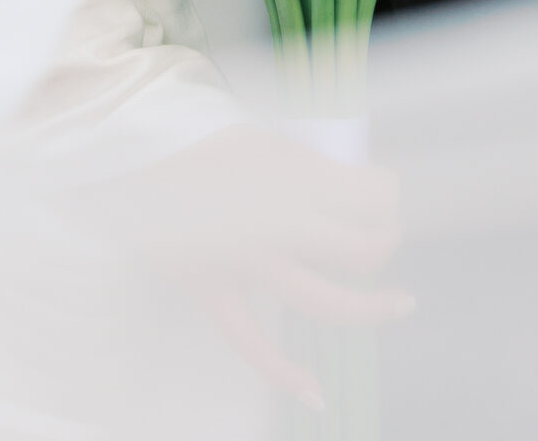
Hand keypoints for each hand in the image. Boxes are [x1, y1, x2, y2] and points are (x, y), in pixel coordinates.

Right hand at [158, 124, 410, 408]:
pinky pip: (253, 345)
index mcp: (293, 175)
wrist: (137, 165)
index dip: (390, 195)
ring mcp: (247, 262)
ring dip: (371, 306)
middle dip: (386, 242)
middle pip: (362, 248)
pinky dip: (286, 375)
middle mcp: (278, 220)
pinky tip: (317, 396)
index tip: (387, 193)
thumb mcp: (266, 141)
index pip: (371, 194)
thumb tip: (358, 186)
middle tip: (387, 235)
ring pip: (326, 299)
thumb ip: (310, 168)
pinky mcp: (214, 291)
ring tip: (400, 303)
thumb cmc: (205, 149)